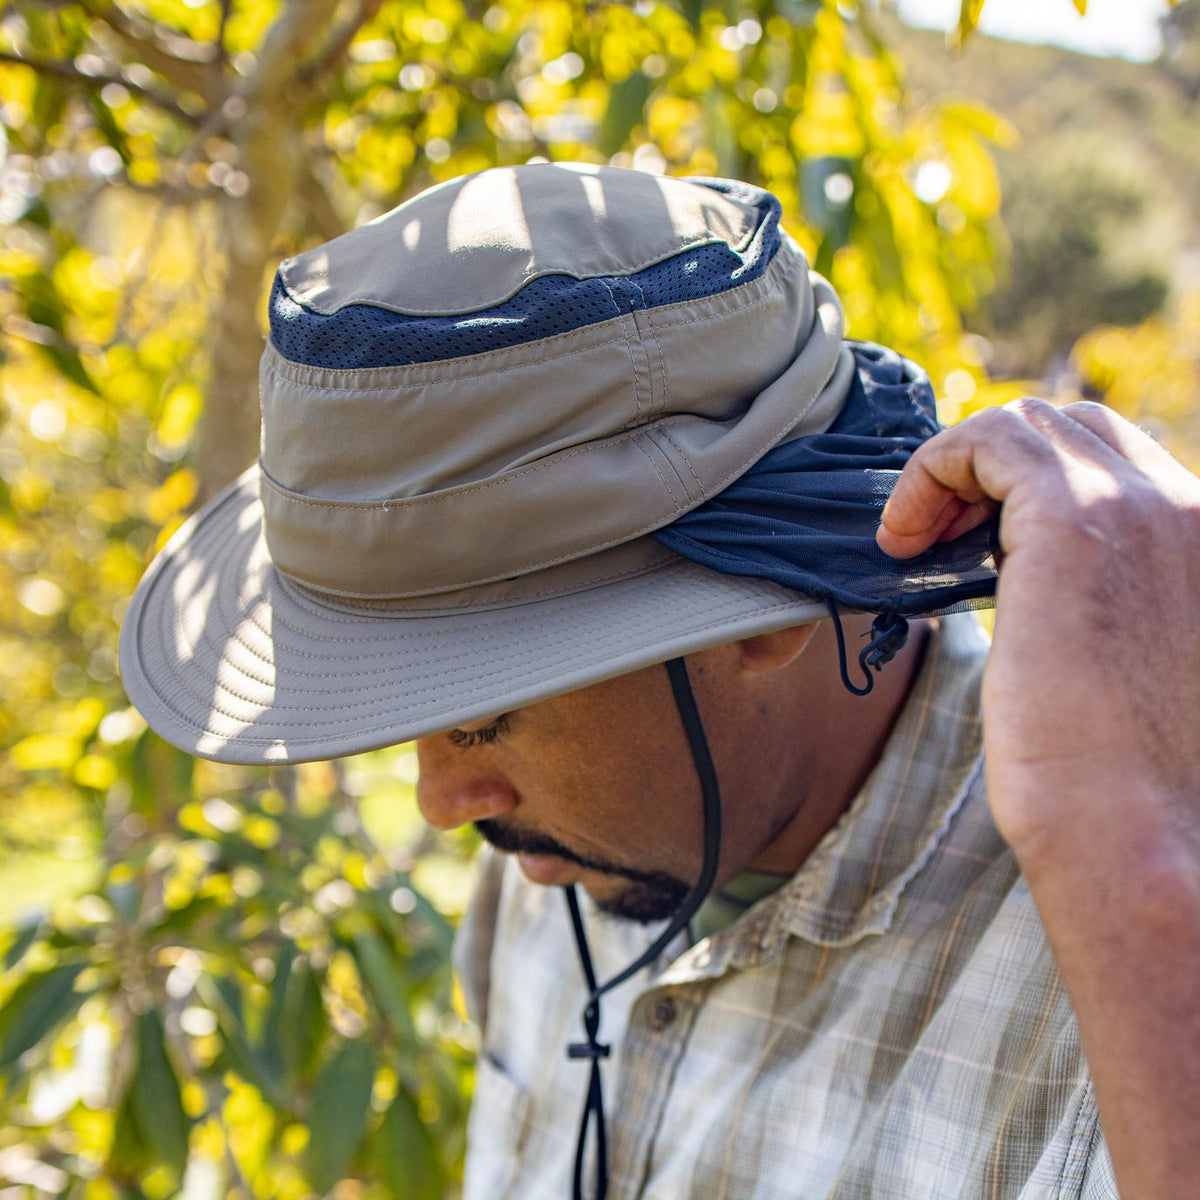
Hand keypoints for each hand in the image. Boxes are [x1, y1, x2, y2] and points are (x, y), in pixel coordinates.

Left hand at [878, 398, 1199, 1196]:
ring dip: (956, 471)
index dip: (1026, 490)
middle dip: (991, 469)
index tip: (969, 544)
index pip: (1115, 466)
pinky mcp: (1077, 520)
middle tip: (934, 539)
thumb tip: (1044, 601)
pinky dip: (931, 471)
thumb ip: (1101, 614)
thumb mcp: (1122, 676)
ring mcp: (1142, 506)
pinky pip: (988, 440)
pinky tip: (900, 539)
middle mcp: (1188, 510)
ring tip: (911, 541)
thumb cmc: (1120, 786)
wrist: (1135, 836)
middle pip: (1073, 430)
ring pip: (1029, 425)